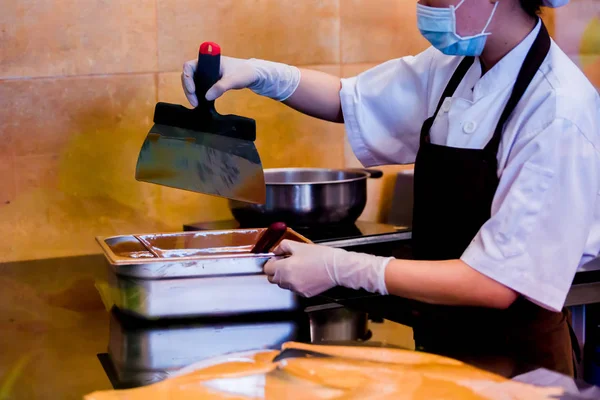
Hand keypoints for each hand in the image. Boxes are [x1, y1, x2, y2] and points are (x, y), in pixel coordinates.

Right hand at [181, 56, 300, 106]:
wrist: (255, 75)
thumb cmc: (245, 72)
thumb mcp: (233, 80)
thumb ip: (221, 87)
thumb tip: (207, 97)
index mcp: (209, 60)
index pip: (189, 66)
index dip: (187, 78)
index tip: (192, 90)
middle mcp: (206, 66)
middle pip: (189, 76)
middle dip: (189, 89)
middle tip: (194, 102)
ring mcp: (208, 73)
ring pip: (193, 82)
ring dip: (192, 93)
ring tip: (196, 104)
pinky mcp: (212, 81)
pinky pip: (200, 86)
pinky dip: (198, 94)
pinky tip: (200, 102)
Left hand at [263, 240, 391, 297]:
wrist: (337, 268)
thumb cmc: (320, 256)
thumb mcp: (299, 246)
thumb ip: (282, 246)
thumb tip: (275, 250)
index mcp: (284, 269)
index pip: (267, 269)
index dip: (271, 262)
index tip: (277, 258)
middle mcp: (288, 282)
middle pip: (273, 279)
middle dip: (276, 270)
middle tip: (285, 261)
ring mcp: (296, 290)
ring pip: (283, 284)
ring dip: (286, 277)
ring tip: (297, 267)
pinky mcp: (305, 294)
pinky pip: (294, 289)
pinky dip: (296, 282)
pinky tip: (305, 274)